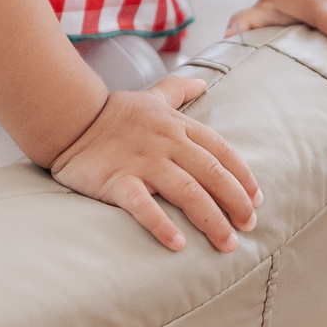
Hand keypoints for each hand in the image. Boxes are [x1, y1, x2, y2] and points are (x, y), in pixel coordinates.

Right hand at [49, 75, 261, 253]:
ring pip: (187, 192)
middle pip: (211, 174)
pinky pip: (143, 206)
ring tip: (226, 243)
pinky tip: (178, 244)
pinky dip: (162, 225)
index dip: (242, 175)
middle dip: (235, 202)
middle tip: (249, 227)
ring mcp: (143, 162)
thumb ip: (178, 89)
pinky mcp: (118, 180)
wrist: (69, 117)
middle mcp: (166, 143)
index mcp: (177, 125)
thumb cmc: (113, 112)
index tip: (257, 198)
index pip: (220, 150)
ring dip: (211, 219)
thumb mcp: (151, 96)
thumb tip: (203, 81)